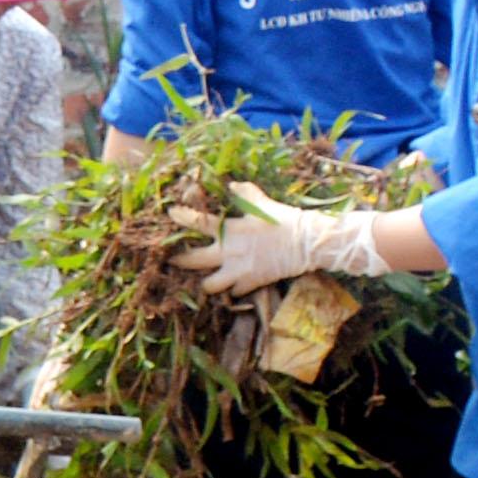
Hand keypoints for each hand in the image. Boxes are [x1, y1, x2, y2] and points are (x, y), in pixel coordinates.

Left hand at [185, 188, 329, 295]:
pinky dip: (230, 290)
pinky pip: (233, 293)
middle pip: (192, 261)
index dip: (182, 218)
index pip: (198, 222)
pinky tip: (229, 285)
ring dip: (204, 282)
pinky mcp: (251, 284)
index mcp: (231, 230)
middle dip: (178, 260)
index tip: (171, 213)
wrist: (306, 243)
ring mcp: (238, 271)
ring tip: (201, 279)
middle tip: (171, 259)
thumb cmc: (284, 220)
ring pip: (209, 286)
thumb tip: (232, 184)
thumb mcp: (263, 203)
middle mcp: (229, 252)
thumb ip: (245, 194)